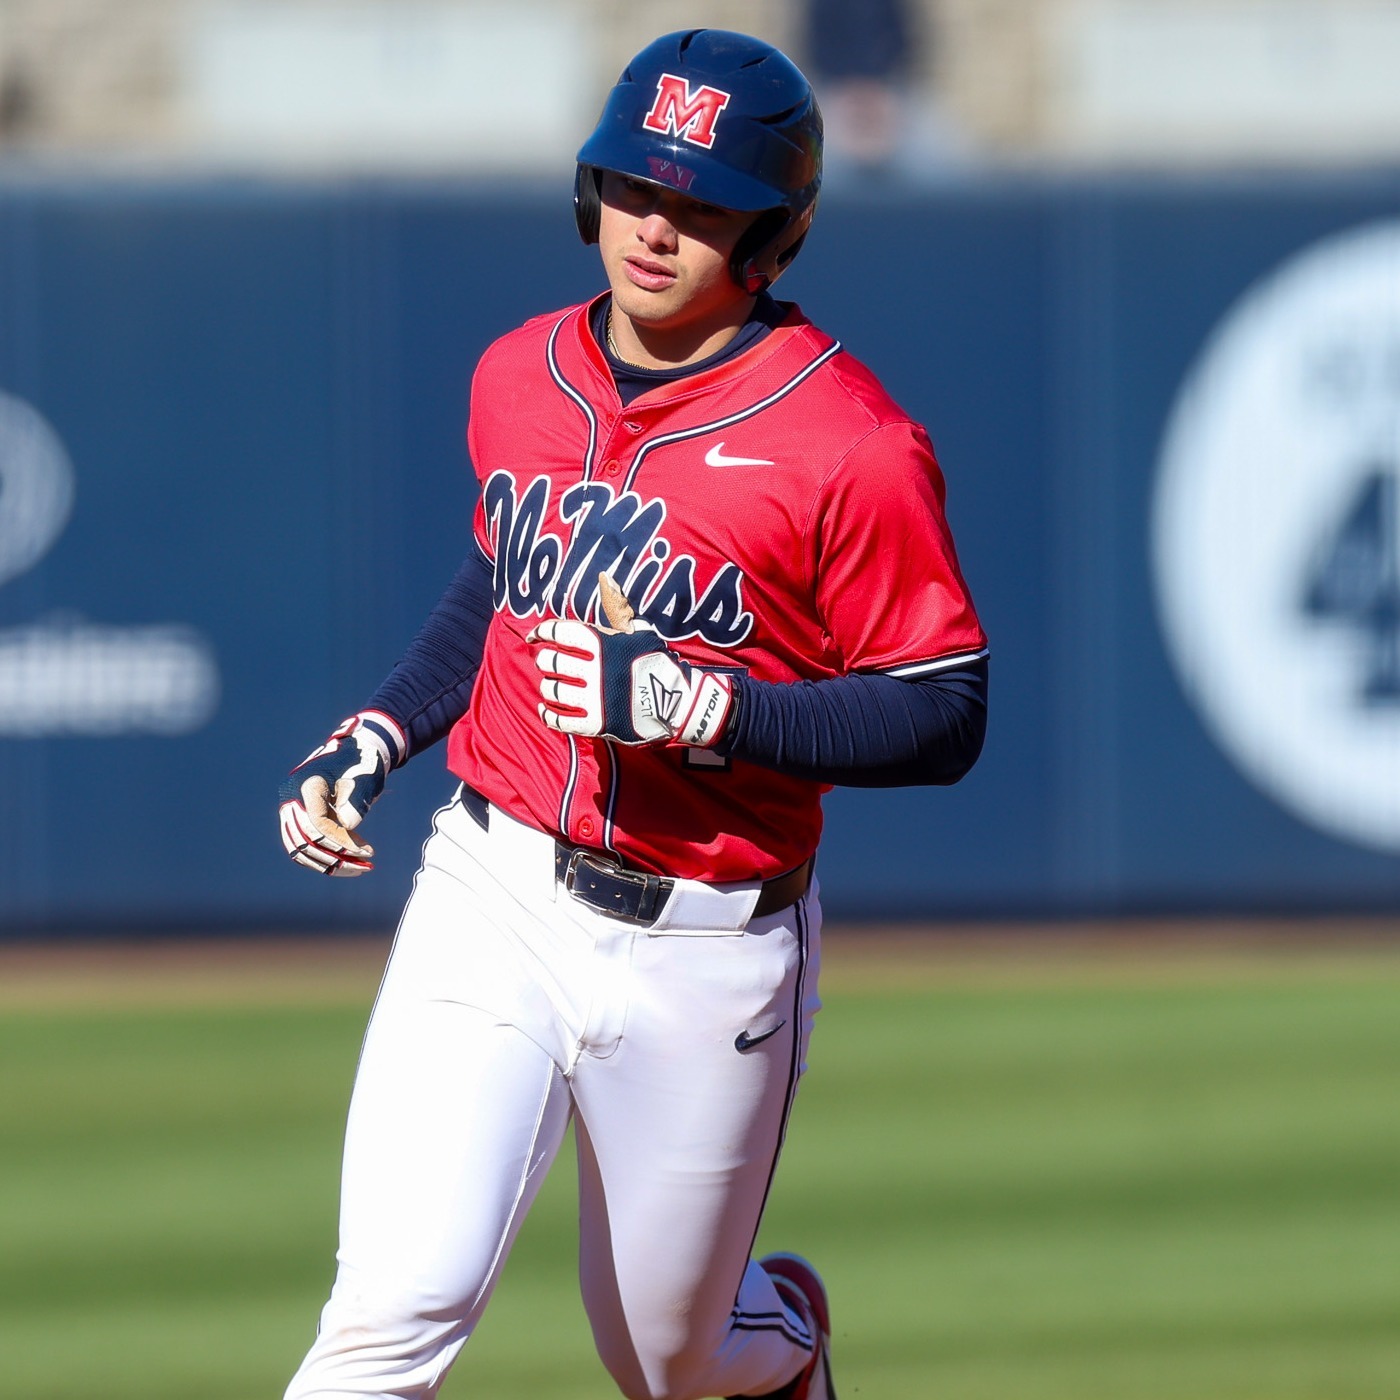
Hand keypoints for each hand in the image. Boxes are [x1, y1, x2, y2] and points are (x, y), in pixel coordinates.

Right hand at [278, 710, 406, 875]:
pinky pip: (302, 847)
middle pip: (306, 840)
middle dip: (337, 858)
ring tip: (360, 870)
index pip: (318, 823)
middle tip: (366, 867)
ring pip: (301, 848)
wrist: (355, 754)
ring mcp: (291, 810)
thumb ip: (355, 801)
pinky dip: (323, 858)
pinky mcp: (297, 820)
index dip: (341, 841)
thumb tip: (348, 827)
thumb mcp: (364, 779)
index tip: (367, 852)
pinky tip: (346, 865)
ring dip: (329, 864)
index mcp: (307, 784)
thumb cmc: (362, 764)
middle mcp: (292, 798)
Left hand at [529, 574, 734, 746]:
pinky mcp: (596, 723)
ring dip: (548, 686)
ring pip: (552, 689)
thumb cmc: (655, 662)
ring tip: (553, 685)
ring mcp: (594, 697)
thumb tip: (605, 577)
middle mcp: (595, 668)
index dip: (541, 631)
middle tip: (548, 663)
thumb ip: (617, 607)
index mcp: (602, 642)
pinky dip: (549, 715)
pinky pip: (560, 720)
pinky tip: (548, 710)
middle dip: (545, 660)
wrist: (678, 702)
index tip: (534, 636)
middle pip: (551, 660)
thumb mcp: (639, 630)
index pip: (559, 630)